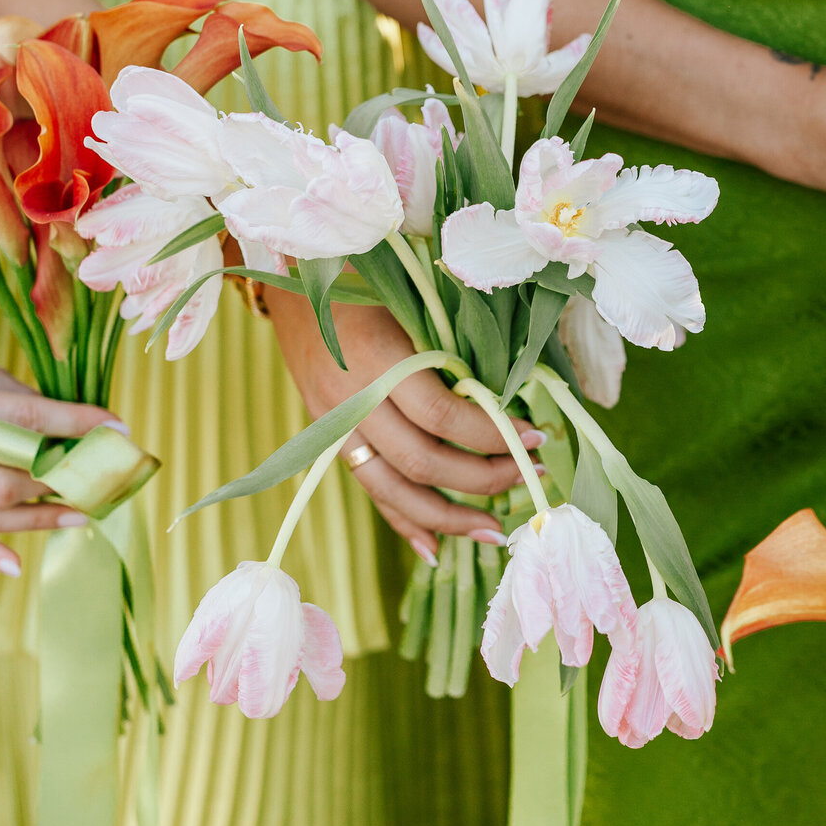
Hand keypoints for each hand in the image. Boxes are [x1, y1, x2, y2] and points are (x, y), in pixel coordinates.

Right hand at [0, 337, 124, 574]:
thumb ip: (14, 397)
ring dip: (38, 521)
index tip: (118, 428)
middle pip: (2, 481)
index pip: (22, 421)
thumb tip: (70, 428)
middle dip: (60, 483)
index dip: (76, 426)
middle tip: (103, 477)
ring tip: (83, 515)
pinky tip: (18, 564)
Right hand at [266, 293, 540, 562]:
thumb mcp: (412, 300)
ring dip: (448, 518)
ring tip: (494, 531)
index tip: (535, 436)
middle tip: (530, 478)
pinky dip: (402, 522)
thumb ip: (452, 346)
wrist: (290, 278)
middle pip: (422, 462)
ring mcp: (334, 425)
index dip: (492, 434)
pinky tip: (435, 549)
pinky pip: (368, 491)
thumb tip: (511, 394)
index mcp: (377, 359)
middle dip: (483, 479)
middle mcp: (351, 400)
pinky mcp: (327, 438)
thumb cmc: (365, 276)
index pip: (442, 416)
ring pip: (393, 490)